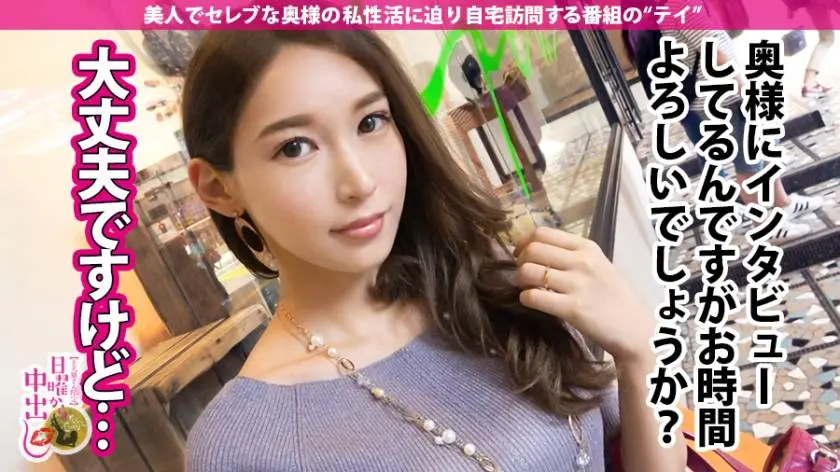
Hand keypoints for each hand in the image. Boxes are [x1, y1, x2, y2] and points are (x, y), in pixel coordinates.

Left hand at [514, 227, 654, 365]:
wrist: (635, 330)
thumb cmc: (614, 298)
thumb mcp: (599, 265)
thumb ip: (571, 255)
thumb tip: (536, 250)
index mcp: (587, 247)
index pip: (542, 233)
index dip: (524, 243)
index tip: (521, 254)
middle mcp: (582, 261)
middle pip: (532, 249)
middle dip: (519, 262)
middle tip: (524, 275)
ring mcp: (577, 284)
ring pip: (528, 271)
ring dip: (521, 280)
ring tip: (529, 288)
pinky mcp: (572, 308)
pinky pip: (533, 297)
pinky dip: (525, 299)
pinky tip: (533, 302)